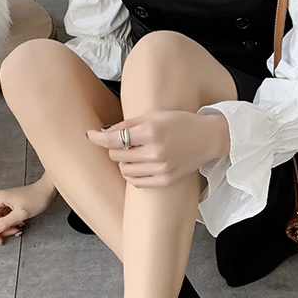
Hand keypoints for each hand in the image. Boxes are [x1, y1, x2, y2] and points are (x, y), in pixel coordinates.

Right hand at [0, 178, 56, 244]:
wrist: (47, 191)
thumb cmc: (36, 198)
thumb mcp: (21, 213)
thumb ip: (5, 223)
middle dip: (1, 230)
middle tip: (13, 232)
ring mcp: (3, 203)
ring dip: (7, 228)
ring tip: (18, 228)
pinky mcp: (9, 206)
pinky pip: (5, 219)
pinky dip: (11, 224)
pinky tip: (20, 223)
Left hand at [86, 110, 229, 187]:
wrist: (208, 138)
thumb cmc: (180, 123)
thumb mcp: (154, 116)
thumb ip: (128, 124)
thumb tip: (104, 132)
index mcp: (151, 132)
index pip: (114, 139)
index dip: (98, 138)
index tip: (90, 135)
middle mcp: (155, 152)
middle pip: (117, 156)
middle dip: (116, 148)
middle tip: (125, 142)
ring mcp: (161, 169)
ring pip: (124, 170)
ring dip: (123, 162)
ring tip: (135, 154)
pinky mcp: (165, 180)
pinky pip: (136, 182)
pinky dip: (132, 174)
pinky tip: (140, 165)